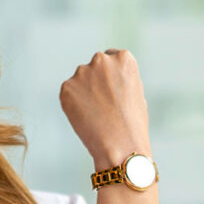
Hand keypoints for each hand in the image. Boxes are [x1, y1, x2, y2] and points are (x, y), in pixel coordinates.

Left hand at [58, 49, 149, 166]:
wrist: (120, 145)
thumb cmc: (133, 125)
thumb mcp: (136, 93)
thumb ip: (121, 79)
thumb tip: (107, 76)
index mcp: (123, 58)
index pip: (112, 57)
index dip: (111, 77)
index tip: (111, 91)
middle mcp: (102, 59)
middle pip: (95, 66)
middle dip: (96, 81)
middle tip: (102, 106)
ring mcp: (82, 72)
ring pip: (80, 80)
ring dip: (84, 92)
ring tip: (96, 115)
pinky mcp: (67, 87)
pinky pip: (68, 94)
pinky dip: (73, 105)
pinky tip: (85, 118)